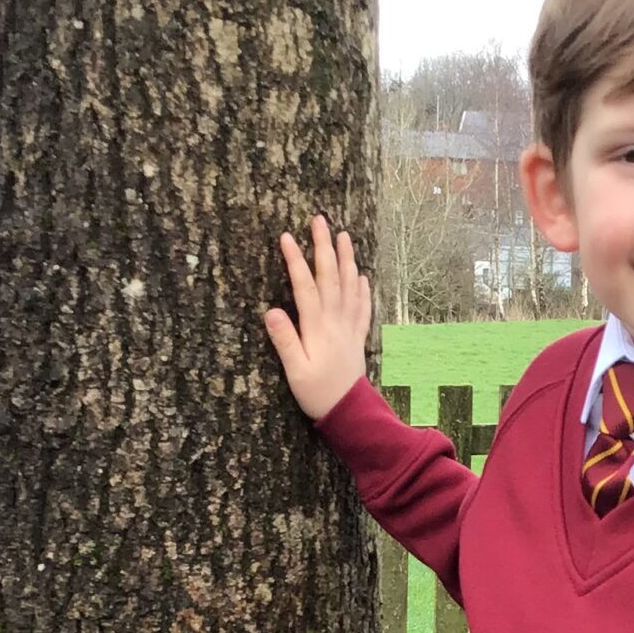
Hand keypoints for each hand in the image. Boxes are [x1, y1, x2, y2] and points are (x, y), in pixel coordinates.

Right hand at [264, 214, 371, 420]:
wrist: (350, 412)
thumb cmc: (317, 394)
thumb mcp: (295, 371)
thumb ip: (285, 341)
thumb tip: (270, 311)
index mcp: (317, 327)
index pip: (304, 286)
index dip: (295, 260)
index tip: (286, 236)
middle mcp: (335, 321)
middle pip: (330, 276)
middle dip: (324, 247)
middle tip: (319, 220)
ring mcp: (349, 327)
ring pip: (349, 286)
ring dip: (346, 259)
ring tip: (344, 235)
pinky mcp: (357, 336)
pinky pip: (362, 307)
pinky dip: (363, 289)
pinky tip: (362, 275)